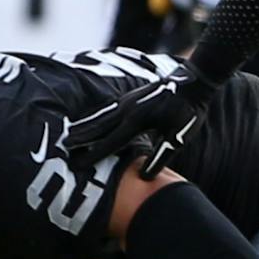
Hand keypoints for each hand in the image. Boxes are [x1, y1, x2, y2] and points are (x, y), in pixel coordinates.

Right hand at [65, 60, 215, 173]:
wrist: (194, 82)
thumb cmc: (189, 111)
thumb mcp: (179, 137)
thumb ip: (162, 156)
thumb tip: (145, 176)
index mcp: (138, 121)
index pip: (110, 142)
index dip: (93, 155)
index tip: (77, 164)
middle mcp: (127, 110)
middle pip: (98, 127)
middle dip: (80, 139)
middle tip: (63, 149)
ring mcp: (127, 102)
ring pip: (100, 116)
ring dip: (84, 126)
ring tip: (68, 134)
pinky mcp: (130, 98)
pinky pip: (106, 109)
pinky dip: (94, 116)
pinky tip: (89, 120)